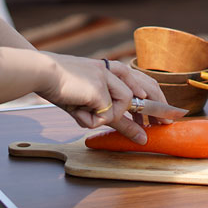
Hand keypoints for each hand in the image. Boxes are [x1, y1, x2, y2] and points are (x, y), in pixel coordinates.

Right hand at [36, 55, 170, 143]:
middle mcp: (112, 70)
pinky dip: (92, 119)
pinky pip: (106, 113)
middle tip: (166, 123)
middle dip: (158, 108)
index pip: (142, 83)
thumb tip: (140, 137)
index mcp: (111, 69)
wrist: (41, 73)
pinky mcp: (100, 87)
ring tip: (90, 116)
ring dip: (111, 116)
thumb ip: (116, 119)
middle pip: (146, 88)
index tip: (166, 115)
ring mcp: (107, 76)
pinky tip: (79, 112)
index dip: (157, 99)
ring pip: (125, 103)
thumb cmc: (61, 88)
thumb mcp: (91, 105)